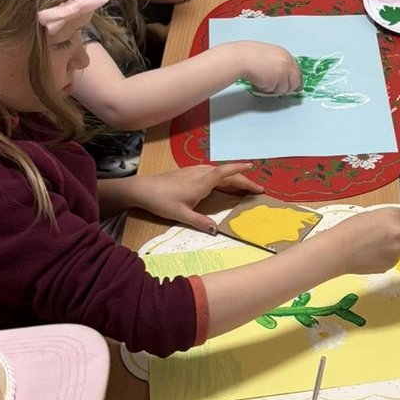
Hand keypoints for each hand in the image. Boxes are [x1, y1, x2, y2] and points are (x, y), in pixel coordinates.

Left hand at [132, 162, 262, 230]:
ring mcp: (193, 172)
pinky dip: (223, 177)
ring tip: (244, 187)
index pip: (224, 173)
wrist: (141, 189)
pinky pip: (211, 173)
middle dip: (243, 180)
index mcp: (201, 183)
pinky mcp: (188, 173)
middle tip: (258, 189)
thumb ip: (199, 221)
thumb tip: (216, 230)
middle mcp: (200, 174)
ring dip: (233, 178)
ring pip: (218, 172)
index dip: (239, 170)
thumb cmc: (160, 201)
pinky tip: (223, 183)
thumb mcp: (180, 214)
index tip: (253, 168)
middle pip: (226, 174)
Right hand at [237, 42, 300, 95]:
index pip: (297, 72)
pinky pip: (273, 91)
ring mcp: (283, 73)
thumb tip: (283, 75)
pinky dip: (266, 89)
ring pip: (283, 89)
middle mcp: (287, 63)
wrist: (242, 58)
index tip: (294, 86)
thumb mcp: (269, 55)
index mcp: (285, 55)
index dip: (294, 81)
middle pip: (295, 83)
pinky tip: (259, 82)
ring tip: (263, 80)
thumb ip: (279, 64)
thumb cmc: (249, 55)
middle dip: (286, 88)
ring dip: (273, 88)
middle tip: (275, 87)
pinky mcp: (276, 81)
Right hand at [318, 205, 399, 274]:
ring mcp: (397, 250)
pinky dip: (387, 258)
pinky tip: (373, 255)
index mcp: (396, 216)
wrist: (339, 249)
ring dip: (396, 248)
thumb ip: (391, 219)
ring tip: (377, 246)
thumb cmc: (350, 230)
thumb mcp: (373, 215)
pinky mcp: (392, 264)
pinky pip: (395, 260)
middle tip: (390, 237)